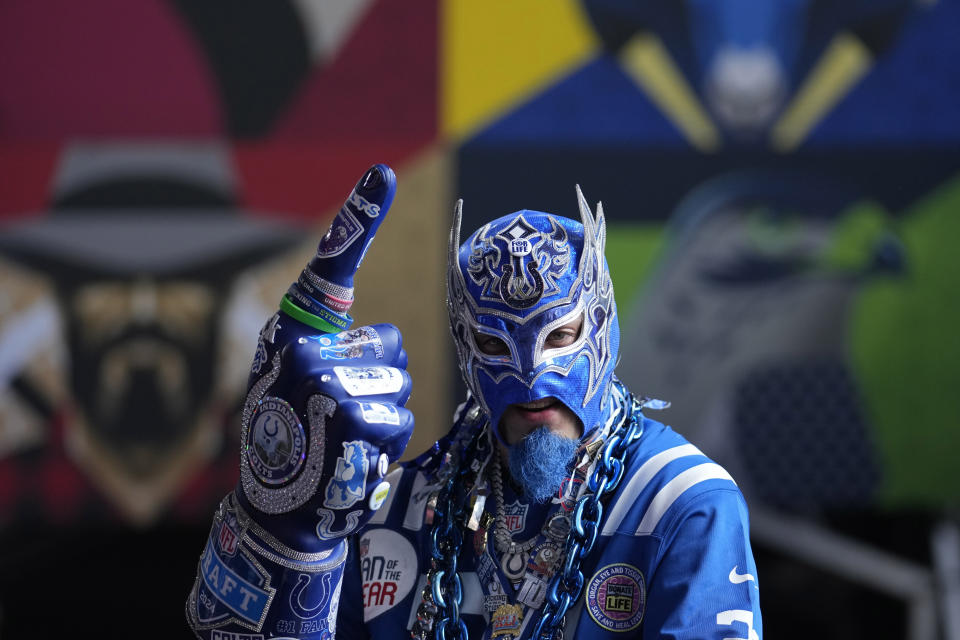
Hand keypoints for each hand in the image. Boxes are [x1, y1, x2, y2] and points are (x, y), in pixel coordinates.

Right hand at [238, 164, 412, 552]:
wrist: (279, 510)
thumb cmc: (294, 439)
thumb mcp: (296, 382)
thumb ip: (332, 350)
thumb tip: (382, 341)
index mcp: (291, 334)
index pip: (328, 269)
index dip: (356, 220)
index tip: (381, 174)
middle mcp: (304, 351)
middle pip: (389, 345)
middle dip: (380, 380)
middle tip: (341, 413)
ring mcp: (330, 385)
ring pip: (401, 383)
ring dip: (386, 414)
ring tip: (347, 438)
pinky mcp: (357, 421)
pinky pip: (404, 417)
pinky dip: (388, 443)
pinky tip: (356, 459)